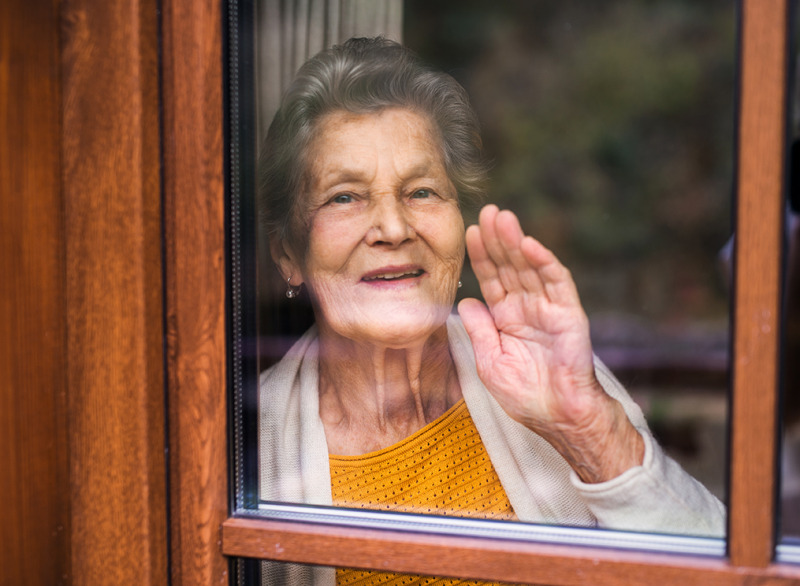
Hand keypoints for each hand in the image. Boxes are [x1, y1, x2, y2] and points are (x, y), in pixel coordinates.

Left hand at [458, 205, 642, 482]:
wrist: (559, 417)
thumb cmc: (525, 397)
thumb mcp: (490, 363)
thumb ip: (479, 331)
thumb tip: (465, 301)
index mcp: (507, 319)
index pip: (492, 280)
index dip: (481, 256)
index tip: (468, 232)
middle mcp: (527, 308)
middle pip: (510, 266)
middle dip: (498, 239)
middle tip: (488, 211)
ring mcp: (549, 309)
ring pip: (531, 268)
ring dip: (517, 242)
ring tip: (503, 218)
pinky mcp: (569, 314)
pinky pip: (556, 283)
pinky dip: (544, 262)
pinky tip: (529, 244)